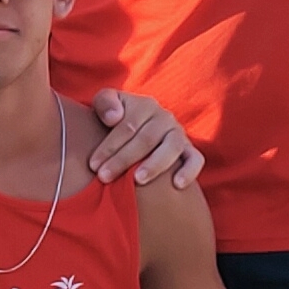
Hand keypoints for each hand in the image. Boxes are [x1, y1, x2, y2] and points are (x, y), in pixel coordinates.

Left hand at [86, 89, 204, 190]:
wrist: (137, 129)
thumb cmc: (115, 119)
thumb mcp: (106, 104)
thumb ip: (105, 103)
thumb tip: (114, 118)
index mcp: (144, 105)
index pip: (127, 126)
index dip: (109, 146)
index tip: (93, 165)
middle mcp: (164, 118)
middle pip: (146, 139)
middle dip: (123, 159)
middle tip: (105, 177)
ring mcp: (178, 134)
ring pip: (172, 147)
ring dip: (155, 164)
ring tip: (137, 180)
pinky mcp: (190, 150)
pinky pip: (195, 159)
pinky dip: (189, 171)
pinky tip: (177, 185)